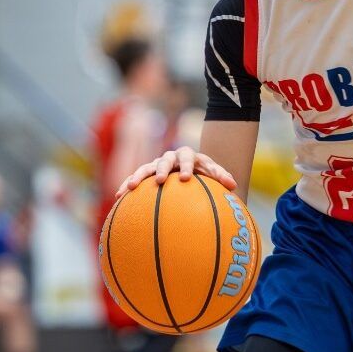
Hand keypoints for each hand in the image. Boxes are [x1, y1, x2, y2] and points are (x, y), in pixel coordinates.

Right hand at [115, 146, 237, 196]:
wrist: (188, 167)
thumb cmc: (203, 173)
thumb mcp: (213, 173)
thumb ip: (221, 177)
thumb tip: (233, 186)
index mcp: (189, 156)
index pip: (189, 158)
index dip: (187, 167)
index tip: (186, 178)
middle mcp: (171, 157)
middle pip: (166, 160)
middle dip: (163, 169)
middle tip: (160, 180)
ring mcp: (157, 164)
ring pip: (146, 167)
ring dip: (138, 176)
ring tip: (130, 187)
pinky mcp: (146, 173)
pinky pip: (135, 178)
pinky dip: (127, 184)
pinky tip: (118, 195)